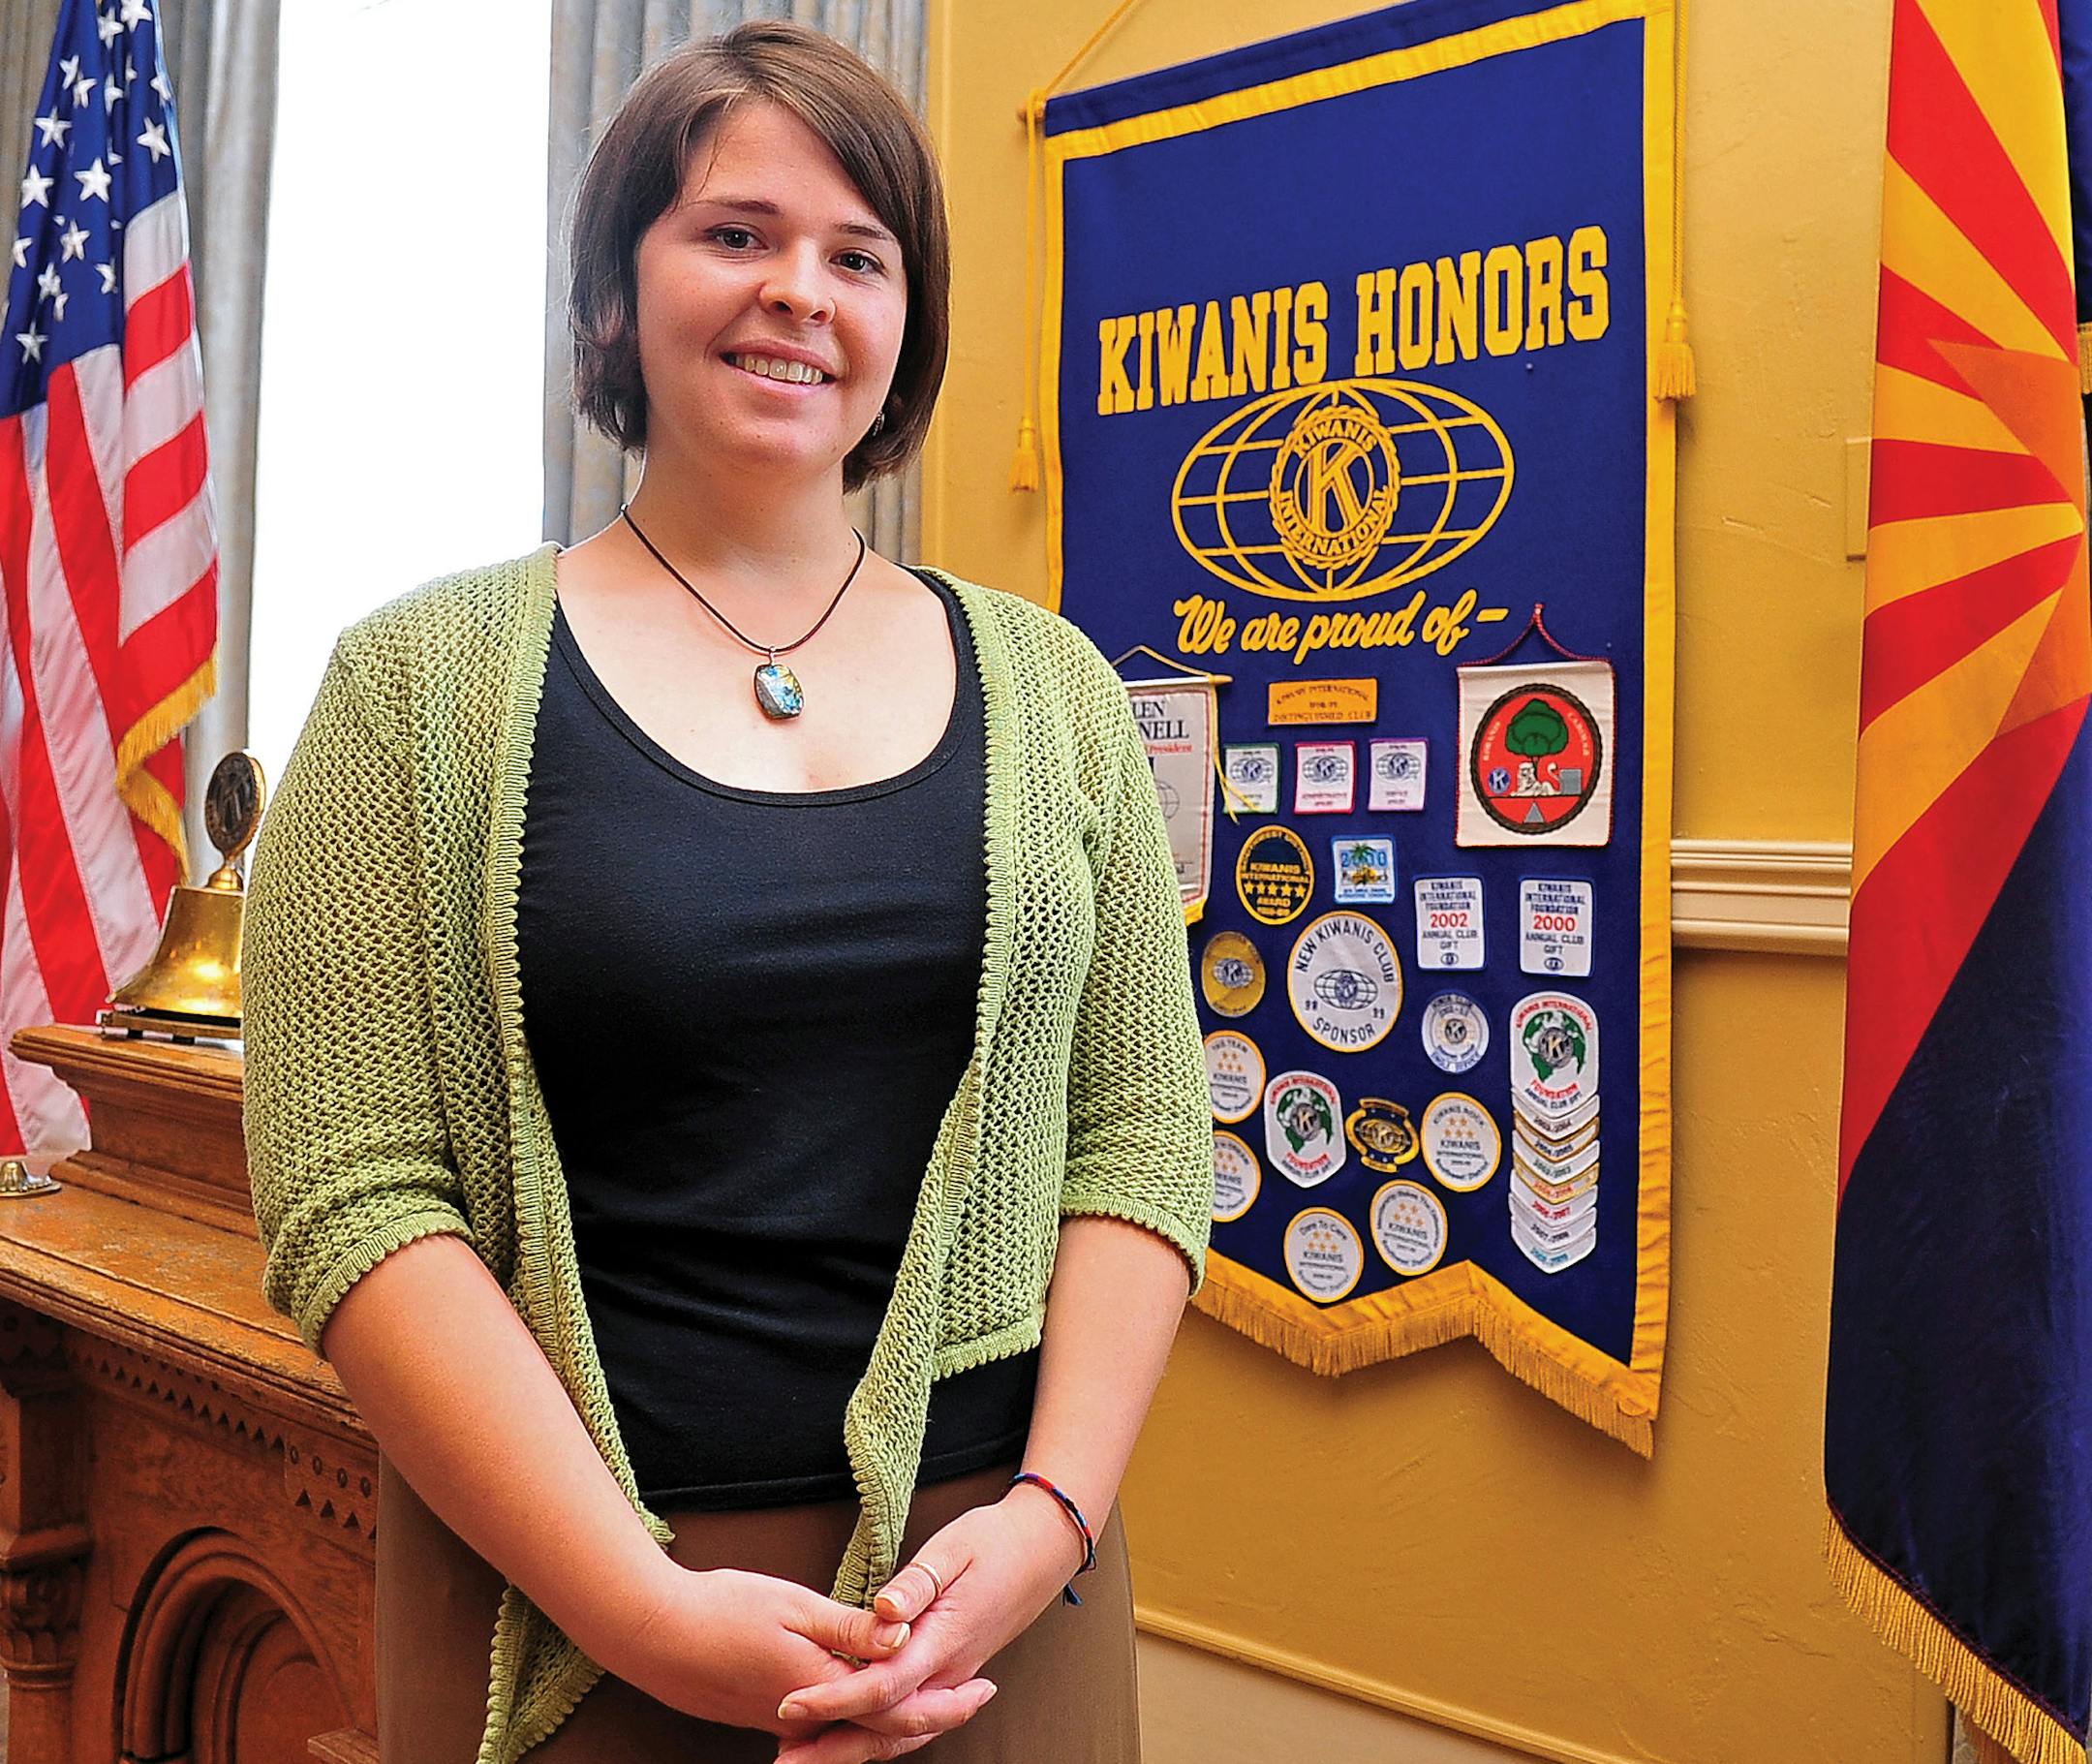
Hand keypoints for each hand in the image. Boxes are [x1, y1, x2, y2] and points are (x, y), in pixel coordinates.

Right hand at [607, 1561, 992, 1745]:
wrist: (654, 1635)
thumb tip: (903, 1637)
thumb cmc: (722, 1609)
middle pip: (883, 1731)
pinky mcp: (765, 1716)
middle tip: (976, 1699)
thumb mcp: (794, 1605)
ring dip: (900, 1722)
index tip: (982, 1689)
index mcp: (822, 1687)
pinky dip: (862, 1722)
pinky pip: (829, 1731)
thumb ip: (851, 1628)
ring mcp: (784, 1721)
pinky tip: (873, 1705)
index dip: (944, 1702)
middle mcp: (807, 1716)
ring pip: (856, 1735)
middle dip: (933, 1717)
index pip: (897, 1707)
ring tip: (940, 1702)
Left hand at [769, 1485, 1088, 1763]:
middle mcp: (948, 1672)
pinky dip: (879, 1736)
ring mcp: (952, 1678)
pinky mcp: (952, 1675)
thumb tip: (883, 1610)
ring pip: (901, 1732)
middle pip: (887, 1726)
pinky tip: (850, 1735)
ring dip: (853, 1749)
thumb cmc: (993, 1542)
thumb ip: (916, 1584)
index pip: (881, 1684)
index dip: (832, 1697)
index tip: (789, 1703)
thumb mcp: (952, 1549)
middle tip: (784, 1760)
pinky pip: (913, 1718)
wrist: (1042, 1550)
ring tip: (805, 1757)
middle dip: (834, 1748)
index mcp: (942, 1640)